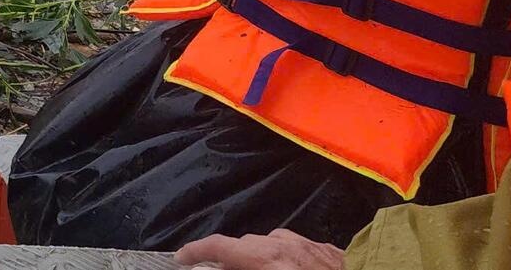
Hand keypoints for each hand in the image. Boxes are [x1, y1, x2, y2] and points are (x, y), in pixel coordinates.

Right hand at [176, 229, 343, 269]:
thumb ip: (247, 269)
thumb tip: (227, 266)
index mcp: (267, 260)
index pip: (220, 246)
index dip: (195, 251)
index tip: (181, 258)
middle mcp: (284, 245)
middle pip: (245, 244)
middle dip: (232, 259)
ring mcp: (309, 244)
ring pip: (272, 243)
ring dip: (261, 257)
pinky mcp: (330, 249)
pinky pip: (298, 247)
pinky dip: (287, 257)